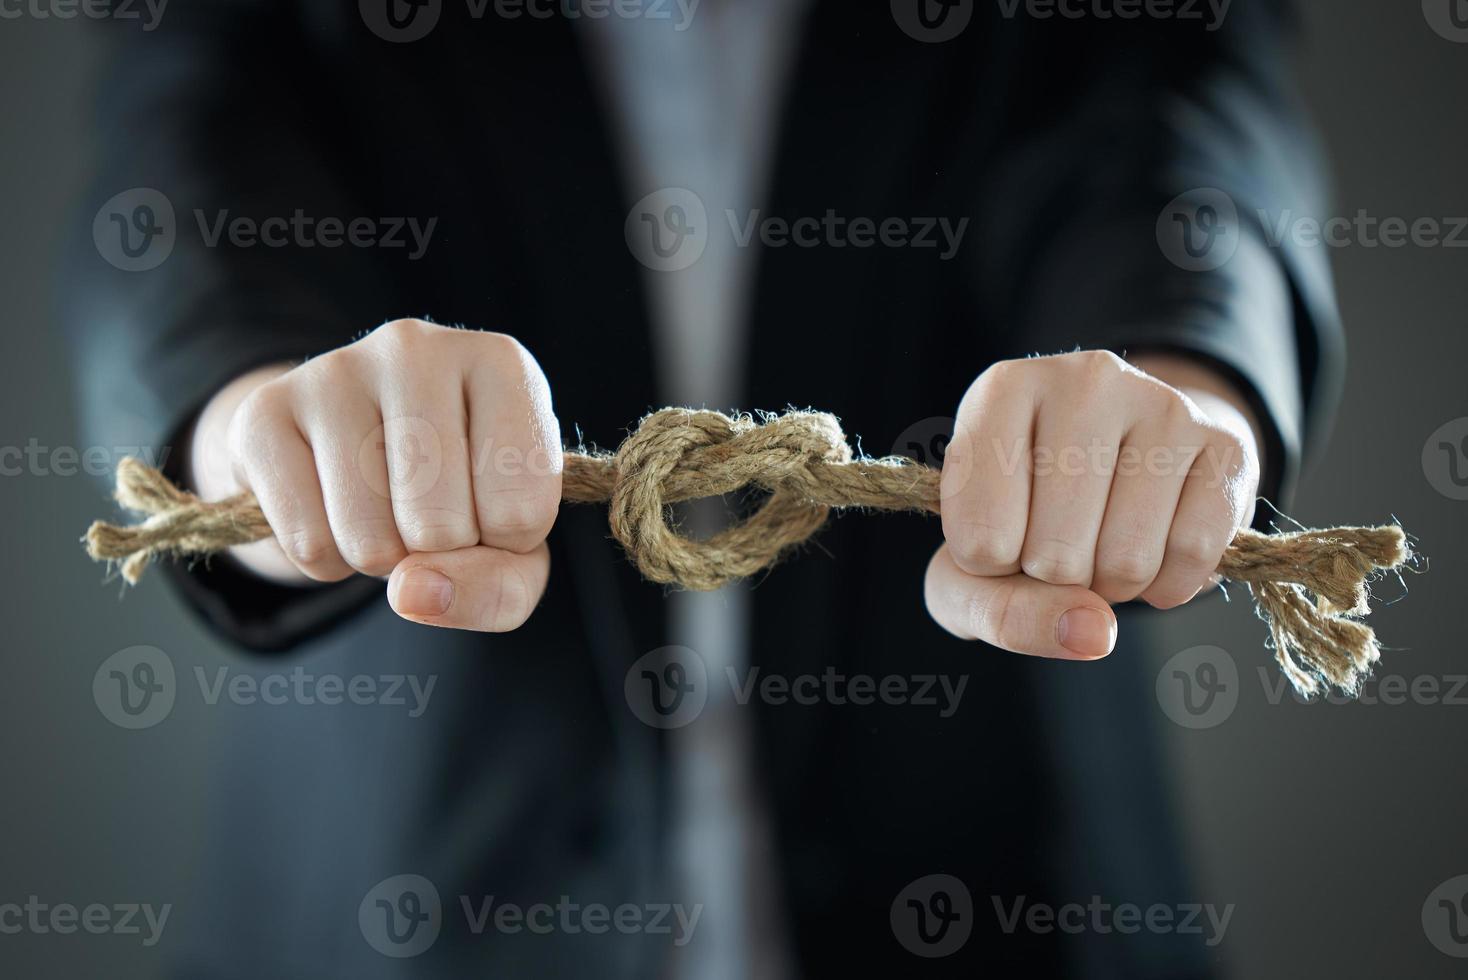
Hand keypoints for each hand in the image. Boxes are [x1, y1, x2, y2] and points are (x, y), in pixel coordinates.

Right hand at [189, 318, 561, 631]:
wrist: (351, 453)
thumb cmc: (461, 493)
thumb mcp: (514, 546)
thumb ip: (499, 587)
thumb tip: (412, 592)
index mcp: (501, 364)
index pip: (522, 509)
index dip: (509, 544)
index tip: (494, 507)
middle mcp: (417, 348)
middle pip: (442, 526)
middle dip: (438, 555)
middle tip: (430, 514)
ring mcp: (334, 372)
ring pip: (371, 540)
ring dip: (382, 561)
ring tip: (385, 511)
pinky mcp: (264, 413)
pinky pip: (307, 542)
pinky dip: (327, 561)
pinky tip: (334, 513)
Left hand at [924, 349, 1260, 659]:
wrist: (1111, 476)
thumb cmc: (1022, 520)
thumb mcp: (969, 569)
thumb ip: (996, 611)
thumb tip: (1093, 633)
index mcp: (1001, 392)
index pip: (980, 537)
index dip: (989, 568)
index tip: (998, 534)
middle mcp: (1083, 379)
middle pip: (1054, 554)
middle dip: (1054, 581)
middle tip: (1057, 542)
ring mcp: (1162, 404)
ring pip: (1126, 559)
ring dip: (1111, 587)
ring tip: (1101, 544)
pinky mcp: (1226, 444)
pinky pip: (1194, 554)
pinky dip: (1169, 584)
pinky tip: (1153, 554)